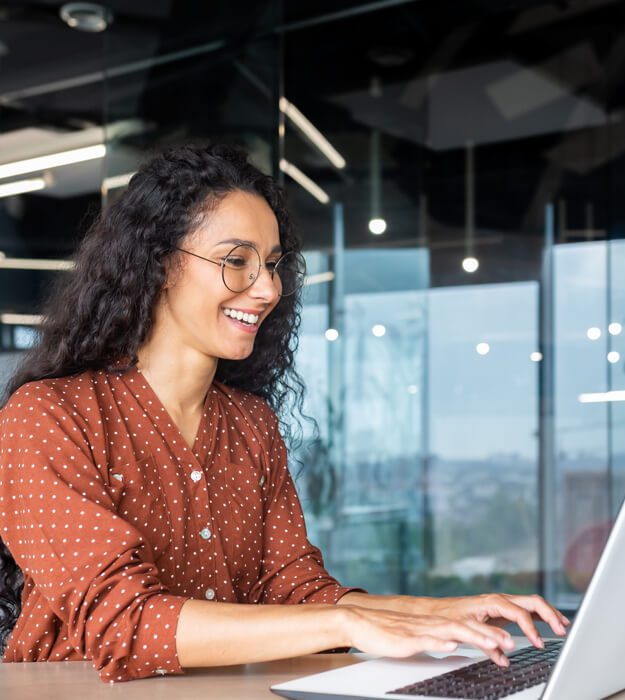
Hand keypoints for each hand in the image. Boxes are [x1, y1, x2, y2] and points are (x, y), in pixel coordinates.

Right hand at [340, 605, 516, 664]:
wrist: (360, 623)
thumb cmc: (387, 633)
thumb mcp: (418, 638)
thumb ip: (436, 640)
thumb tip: (455, 644)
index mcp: (435, 625)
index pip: (468, 627)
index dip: (489, 633)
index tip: (510, 642)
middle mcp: (431, 625)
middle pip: (466, 627)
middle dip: (490, 635)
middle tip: (511, 643)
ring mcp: (419, 631)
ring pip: (451, 631)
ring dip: (474, 636)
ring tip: (493, 643)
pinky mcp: (406, 639)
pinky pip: (425, 639)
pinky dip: (440, 641)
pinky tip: (451, 644)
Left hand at [428, 593, 569, 659]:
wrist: (439, 611)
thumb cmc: (450, 618)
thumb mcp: (467, 630)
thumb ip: (488, 641)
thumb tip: (507, 653)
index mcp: (493, 602)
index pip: (520, 613)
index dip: (531, 629)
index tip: (539, 644)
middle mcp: (500, 599)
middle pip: (532, 602)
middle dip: (549, 615)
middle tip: (561, 631)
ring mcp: (503, 603)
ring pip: (532, 604)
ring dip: (548, 613)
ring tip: (563, 626)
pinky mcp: (502, 610)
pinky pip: (526, 610)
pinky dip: (540, 616)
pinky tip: (549, 624)